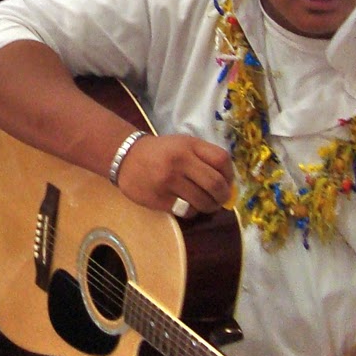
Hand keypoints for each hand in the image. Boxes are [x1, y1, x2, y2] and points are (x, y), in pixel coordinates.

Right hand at [111, 135, 232, 215]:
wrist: (125, 157)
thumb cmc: (161, 152)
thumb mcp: (183, 144)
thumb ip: (205, 158)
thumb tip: (228, 184)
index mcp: (188, 145)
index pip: (221, 160)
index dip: (230, 175)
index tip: (227, 183)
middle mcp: (179, 161)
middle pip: (215, 184)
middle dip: (222, 196)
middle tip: (220, 200)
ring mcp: (168, 181)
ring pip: (202, 201)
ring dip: (209, 206)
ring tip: (205, 204)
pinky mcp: (159, 198)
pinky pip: (186, 211)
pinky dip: (191, 211)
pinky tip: (186, 205)